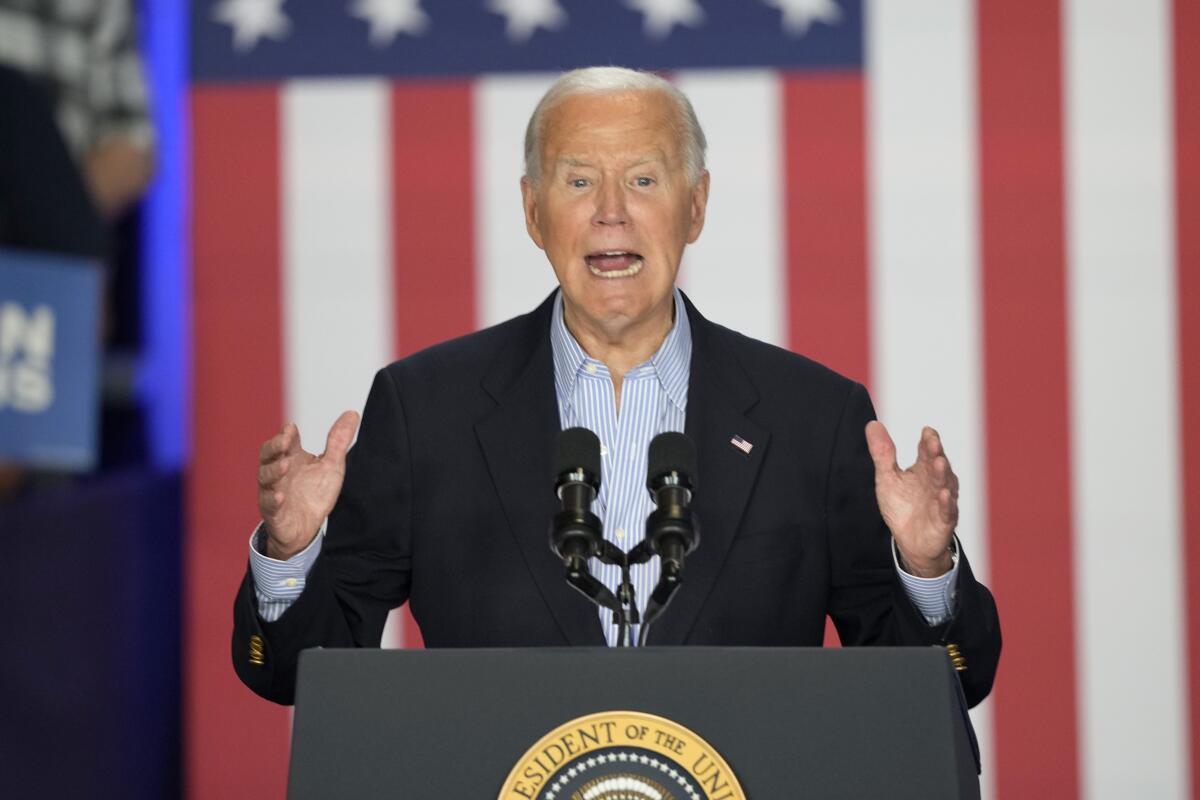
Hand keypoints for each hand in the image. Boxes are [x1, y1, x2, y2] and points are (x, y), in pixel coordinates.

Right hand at [257, 411, 359, 559]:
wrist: (306, 528)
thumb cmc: (314, 493)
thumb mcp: (331, 465)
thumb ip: (338, 440)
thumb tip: (352, 413)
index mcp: (291, 458)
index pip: (284, 441)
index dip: (286, 435)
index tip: (292, 428)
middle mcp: (278, 472)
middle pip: (267, 455)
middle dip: (274, 447)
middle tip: (285, 440)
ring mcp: (272, 492)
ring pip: (265, 478)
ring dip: (274, 470)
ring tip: (285, 465)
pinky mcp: (273, 513)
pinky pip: (269, 505)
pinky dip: (273, 499)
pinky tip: (280, 496)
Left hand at [865, 421, 957, 576]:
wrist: (910, 541)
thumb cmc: (902, 506)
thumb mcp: (887, 478)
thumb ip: (883, 453)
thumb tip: (873, 424)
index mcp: (924, 469)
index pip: (927, 451)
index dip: (927, 441)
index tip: (926, 431)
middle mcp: (936, 482)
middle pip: (937, 464)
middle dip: (935, 453)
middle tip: (932, 441)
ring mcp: (942, 501)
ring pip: (945, 485)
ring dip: (942, 474)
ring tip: (938, 462)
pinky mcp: (944, 521)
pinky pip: (947, 511)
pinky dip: (947, 503)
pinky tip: (944, 495)